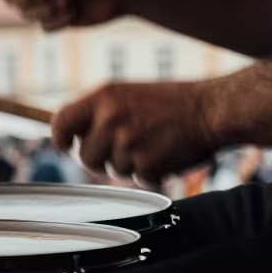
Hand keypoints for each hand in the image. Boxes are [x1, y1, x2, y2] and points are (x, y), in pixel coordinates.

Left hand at [53, 81, 222, 184]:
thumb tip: (69, 134)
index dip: (59, 138)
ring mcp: (127, 140)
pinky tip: (165, 152)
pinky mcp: (145, 162)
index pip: (60, 121)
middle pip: (84, 155)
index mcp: (103, 96)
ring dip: (129, 164)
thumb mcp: (127, 94)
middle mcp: (110, 117)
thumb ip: (99, 112)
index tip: (64, 145)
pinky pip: (137, 178)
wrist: (212, 109)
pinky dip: (151, 172)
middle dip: (100, 158)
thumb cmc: (171, 102)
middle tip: (124, 148)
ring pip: (111, 169)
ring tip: (151, 143)